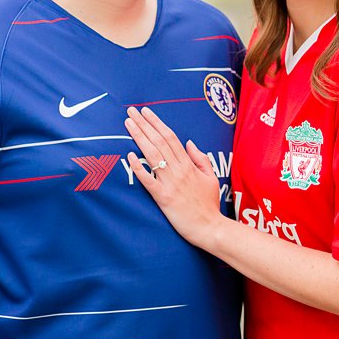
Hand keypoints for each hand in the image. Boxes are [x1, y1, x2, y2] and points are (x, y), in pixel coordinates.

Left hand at [124, 106, 226, 246]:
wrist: (210, 227)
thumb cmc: (209, 204)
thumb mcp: (211, 178)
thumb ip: (201, 158)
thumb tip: (189, 143)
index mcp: (189, 165)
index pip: (171, 137)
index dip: (157, 123)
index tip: (146, 112)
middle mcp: (178, 170)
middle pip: (159, 141)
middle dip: (144, 125)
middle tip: (131, 111)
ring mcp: (170, 183)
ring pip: (153, 155)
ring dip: (139, 138)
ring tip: (128, 124)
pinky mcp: (163, 198)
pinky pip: (148, 180)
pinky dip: (139, 167)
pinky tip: (129, 155)